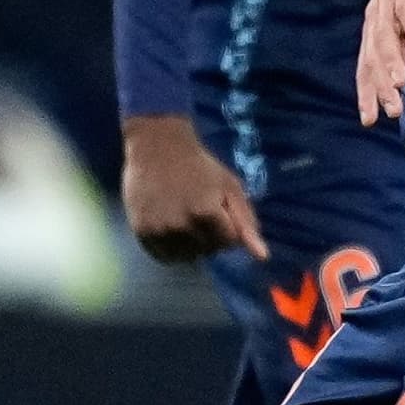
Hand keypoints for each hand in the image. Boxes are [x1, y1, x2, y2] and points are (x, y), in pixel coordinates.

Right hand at [121, 114, 267, 262]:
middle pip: (208, 251)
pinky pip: (164, 256)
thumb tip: (262, 257)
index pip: (229, 242)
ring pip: (187, 257)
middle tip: (199, 210)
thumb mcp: (230, 187)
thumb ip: (247, 223)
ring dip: (191, 244)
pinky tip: (171, 227)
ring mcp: (159, 231)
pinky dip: (171, 248)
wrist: (157, 147)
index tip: (218, 208)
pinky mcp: (142, 233)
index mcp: (206, 214)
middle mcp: (181, 227)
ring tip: (185, 219)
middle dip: (210, 235)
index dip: (228, 225)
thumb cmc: (199, 165)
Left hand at [356, 0, 404, 124]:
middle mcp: (375, 14)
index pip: (366, 65)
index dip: (367, 93)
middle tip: (392, 110)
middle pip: (373, 55)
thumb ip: (403, 48)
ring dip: (393, 60)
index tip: (371, 120)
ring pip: (385, 35)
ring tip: (401, 84)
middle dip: (380, 85)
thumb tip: (399, 80)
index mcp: (375, 26)